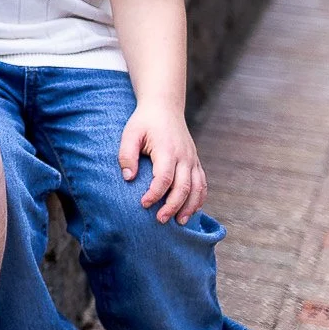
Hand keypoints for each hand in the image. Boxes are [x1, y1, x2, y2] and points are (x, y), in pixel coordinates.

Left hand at [119, 96, 205, 223]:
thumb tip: (128, 178)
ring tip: (178, 222)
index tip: (143, 204)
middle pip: (183, 187)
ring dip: (190, 207)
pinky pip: (202, 183)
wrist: (164, 107)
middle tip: (160, 220)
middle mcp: (185, 156)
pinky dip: (199, 199)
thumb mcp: (130, 134)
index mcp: (168, 150)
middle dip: (172, 206)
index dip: (155, 193)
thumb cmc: (144, 122)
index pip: (164, 178)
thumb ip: (127, 155)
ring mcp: (193, 159)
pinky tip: (190, 210)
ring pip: (197, 188)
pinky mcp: (196, 162)